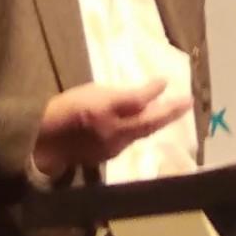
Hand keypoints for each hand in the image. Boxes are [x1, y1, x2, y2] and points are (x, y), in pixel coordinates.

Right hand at [33, 77, 191, 177]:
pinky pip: (132, 139)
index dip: (154, 90)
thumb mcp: (93, 91)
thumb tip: (147, 92)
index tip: (166, 80)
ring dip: (160, 120)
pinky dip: (143, 129)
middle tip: (188, 102)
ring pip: (143, 132)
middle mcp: (114, 130)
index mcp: (106, 110)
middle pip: (149, 121)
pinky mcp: (110, 155)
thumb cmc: (68, 107)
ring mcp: (114, 145)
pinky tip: (149, 122)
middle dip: (171, 111)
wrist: (46, 140)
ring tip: (175, 109)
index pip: (138, 100)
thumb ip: (121, 94)